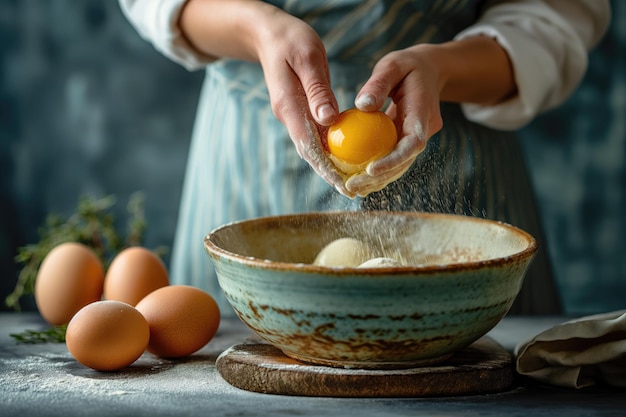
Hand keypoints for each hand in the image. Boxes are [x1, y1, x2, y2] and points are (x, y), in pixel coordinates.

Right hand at [254, 10, 353, 196]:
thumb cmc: (291, 40)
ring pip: (312, 146)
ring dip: (329, 165)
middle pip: (310, 152)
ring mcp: (292, 115)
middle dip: (329, 173)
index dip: (324, 166)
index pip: (307, 144)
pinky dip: (329, 149)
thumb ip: (318, 90)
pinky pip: (315, 135)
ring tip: (351, 183)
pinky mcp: (299, 112)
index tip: (341, 183)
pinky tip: (345, 157)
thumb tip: (330, 121)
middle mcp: (288, 116)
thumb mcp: (308, 58)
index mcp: (288, 106)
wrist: (268, 35)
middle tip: (351, 192)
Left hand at [344, 45, 443, 196]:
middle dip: (380, 177)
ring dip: (377, 180)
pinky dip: (378, 170)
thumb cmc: (407, 65)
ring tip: (351, 189)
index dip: (394, 159)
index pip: (413, 143)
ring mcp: (418, 137)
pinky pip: (394, 158)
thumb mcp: (392, 65)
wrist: (430, 69)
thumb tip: (362, 106)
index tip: (371, 169)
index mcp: (424, 111)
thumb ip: (379, 83)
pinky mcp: (407, 140)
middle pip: (405, 161)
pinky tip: (356, 178)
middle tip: (352, 186)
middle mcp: (425, 129)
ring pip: (400, 165)